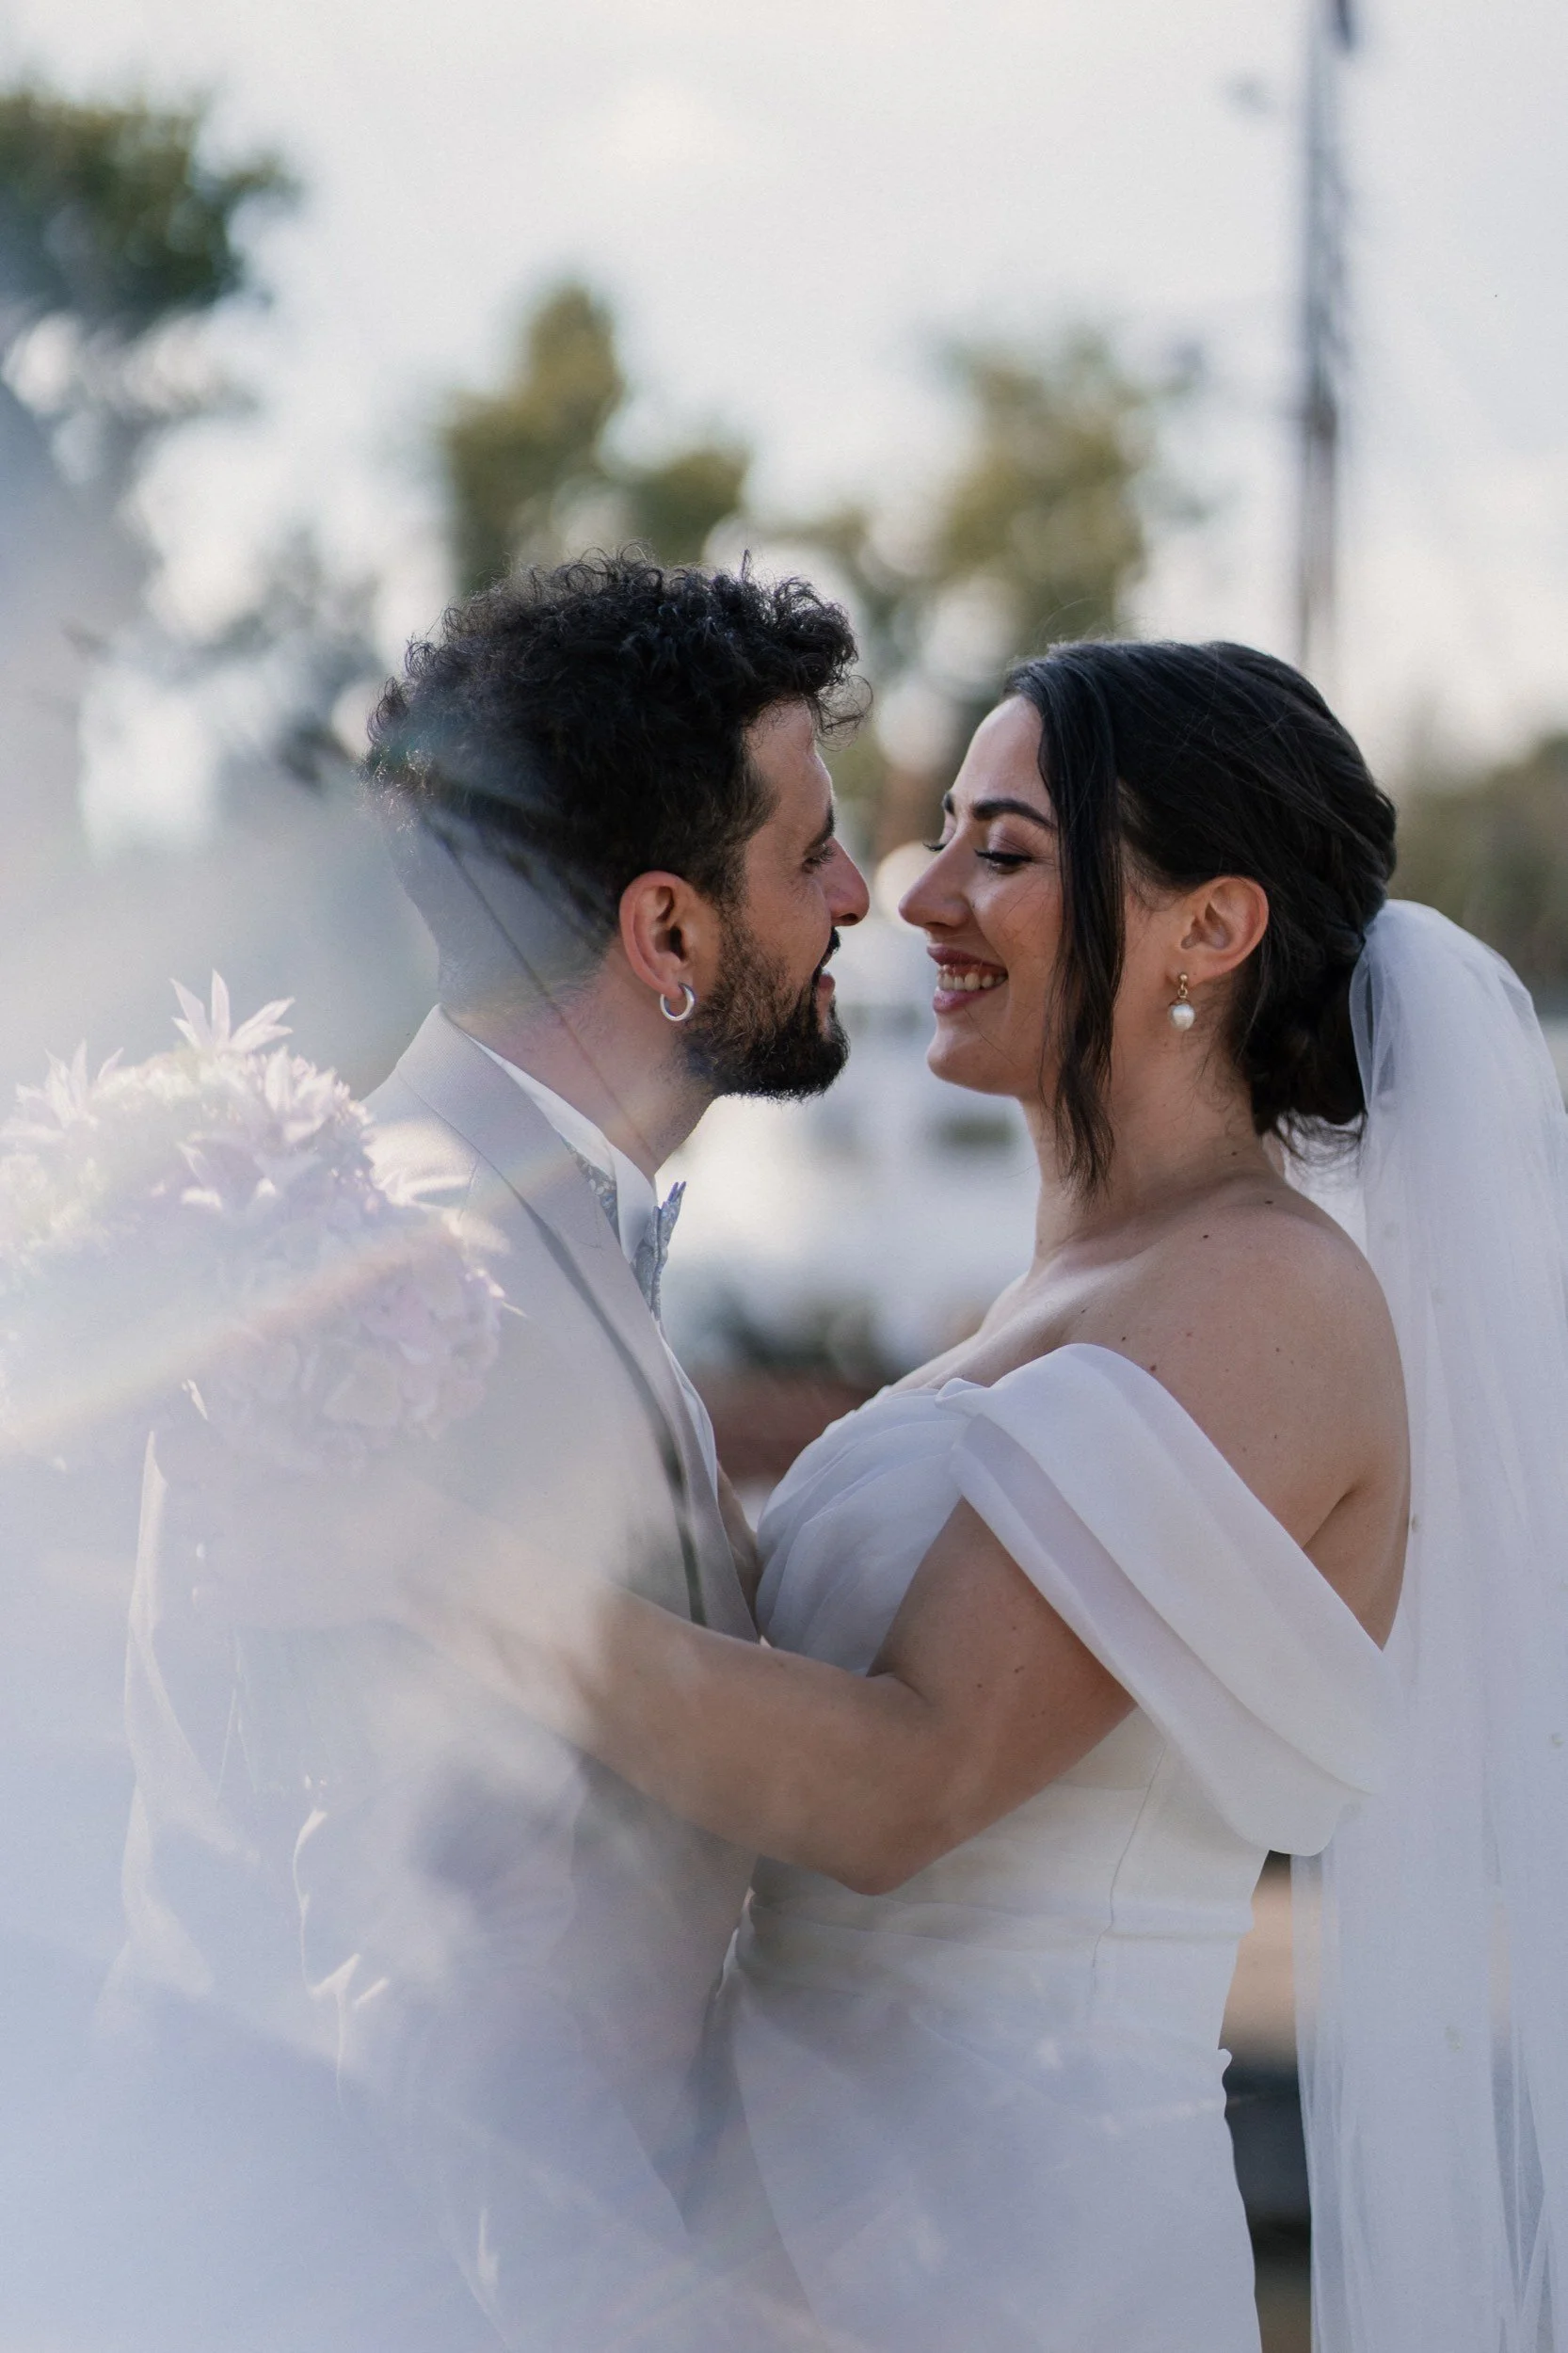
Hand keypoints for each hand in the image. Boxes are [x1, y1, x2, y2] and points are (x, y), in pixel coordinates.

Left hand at [161, 1422, 456, 1631]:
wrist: (418, 1561)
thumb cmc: (395, 1489)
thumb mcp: (348, 1439)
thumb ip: (295, 1428)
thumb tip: (267, 1412)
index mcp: (250, 1461)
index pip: (171, 1453)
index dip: (185, 1452)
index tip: (207, 1454)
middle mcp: (230, 1510)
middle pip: (185, 1506)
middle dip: (211, 1504)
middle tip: (254, 1503)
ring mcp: (236, 1563)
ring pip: (201, 1552)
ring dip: (225, 1548)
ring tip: (270, 1545)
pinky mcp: (248, 1608)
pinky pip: (204, 1599)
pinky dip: (223, 1591)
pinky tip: (260, 1579)